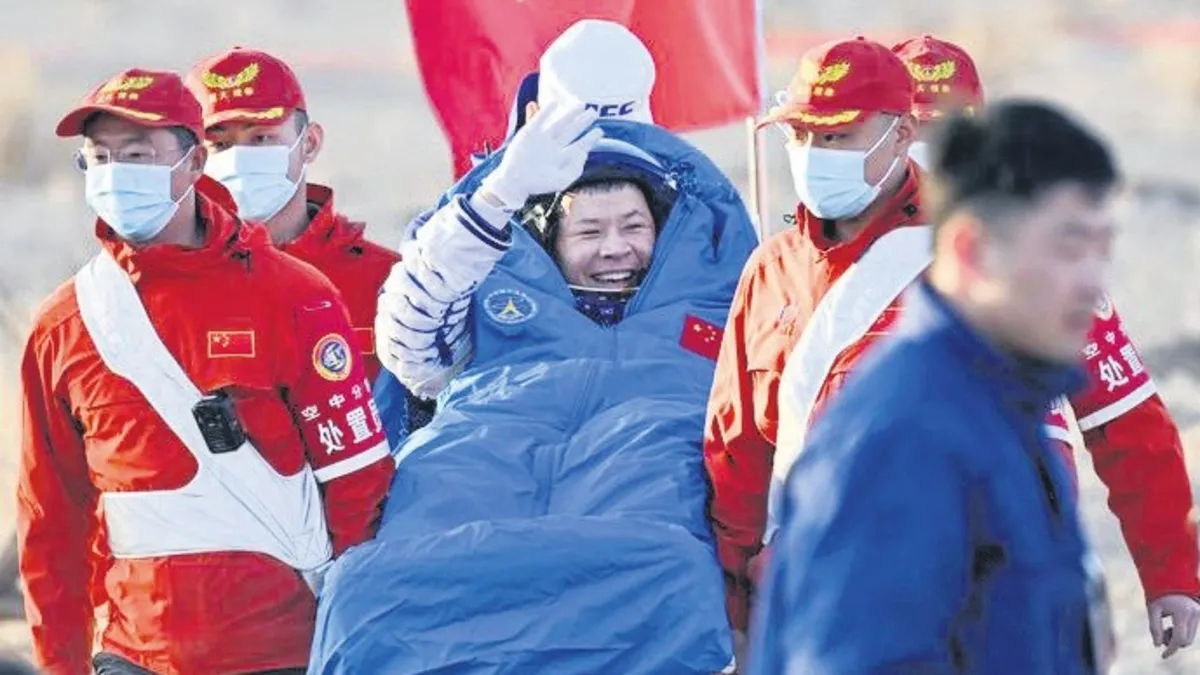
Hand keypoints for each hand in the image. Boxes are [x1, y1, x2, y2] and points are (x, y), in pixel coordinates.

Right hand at [479, 100, 603, 210]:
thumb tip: (583, 153)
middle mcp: (554, 147)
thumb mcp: (561, 181)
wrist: (514, 181)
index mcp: (562, 158)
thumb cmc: (538, 184)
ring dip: (570, 114)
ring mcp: (542, 139)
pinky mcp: (529, 132)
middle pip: (572, 131)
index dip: (590, 138)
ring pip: (559, 123)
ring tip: (581, 105)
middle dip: (583, 122)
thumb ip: (575, 169)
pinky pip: (539, 119)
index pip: (579, 146)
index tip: (600, 131)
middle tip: (594, 112)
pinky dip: (546, 111)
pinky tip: (554, 104)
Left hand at [1148, 594, 1199, 657]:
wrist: (1170, 577)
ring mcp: (1199, 613)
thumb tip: (1157, 645)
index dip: (1171, 649)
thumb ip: (1154, 627)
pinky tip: (1172, 626)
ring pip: (1190, 637)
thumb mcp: (1152, 609)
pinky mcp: (1199, 614)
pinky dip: (1182, 633)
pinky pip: (1192, 631)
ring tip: (1166, 628)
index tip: (1163, 656)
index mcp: (1182, 612)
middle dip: (1172, 642)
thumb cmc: (1158, 593)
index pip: (1179, 638)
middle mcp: (1194, 613)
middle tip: (1161, 634)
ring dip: (1177, 638)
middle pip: (1186, 640)